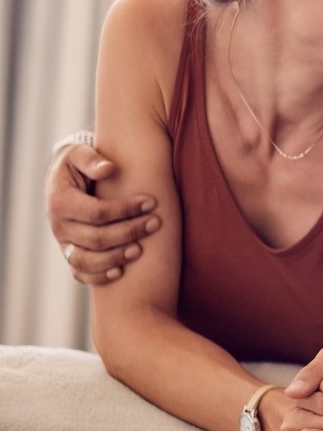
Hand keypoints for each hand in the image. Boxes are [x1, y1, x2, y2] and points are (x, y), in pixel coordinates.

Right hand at [46, 143, 158, 284]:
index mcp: (60, 201)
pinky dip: (98, 277)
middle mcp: (59, 226)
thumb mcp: (80, 153)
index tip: (151, 202)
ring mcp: (64, 242)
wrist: (64, 178)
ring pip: (86, 261)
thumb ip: (92, 159)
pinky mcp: (70, 252)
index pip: (96, 213)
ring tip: (140, 250)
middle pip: (95, 239)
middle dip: (129, 232)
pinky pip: (80, 273)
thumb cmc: (77, 163)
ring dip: (115, 258)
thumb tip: (109, 168)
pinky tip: (120, 272)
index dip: (125, 210)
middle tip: (155, 223)